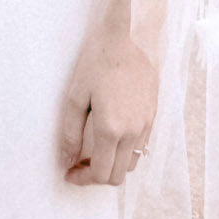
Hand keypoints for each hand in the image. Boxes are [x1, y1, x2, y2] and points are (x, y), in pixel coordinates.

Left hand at [58, 24, 156, 186]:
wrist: (124, 39)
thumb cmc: (95, 63)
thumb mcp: (75, 97)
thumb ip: (70, 133)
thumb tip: (66, 160)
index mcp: (111, 128)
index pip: (100, 173)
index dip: (82, 179)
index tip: (69, 173)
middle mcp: (133, 132)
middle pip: (117, 176)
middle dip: (95, 177)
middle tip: (77, 164)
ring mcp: (146, 125)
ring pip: (131, 164)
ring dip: (111, 165)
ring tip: (91, 152)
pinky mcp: (153, 117)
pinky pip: (140, 147)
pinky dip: (123, 152)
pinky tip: (108, 136)